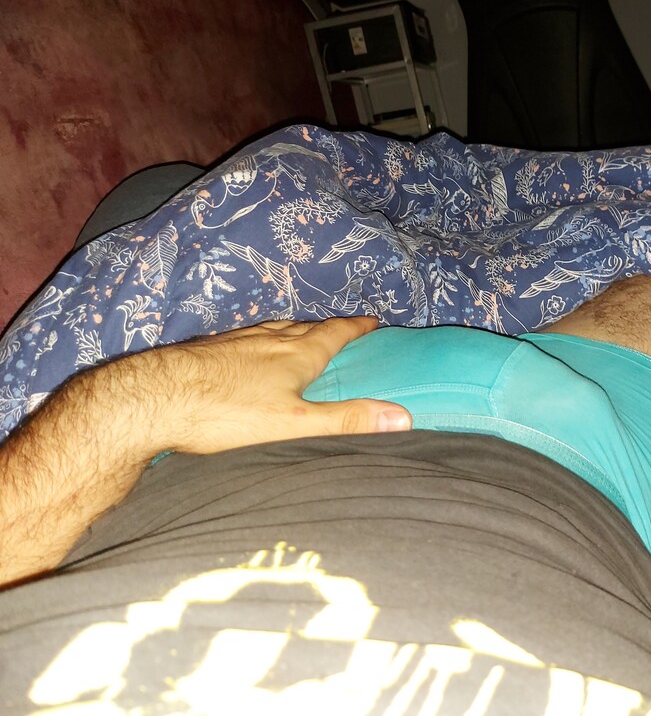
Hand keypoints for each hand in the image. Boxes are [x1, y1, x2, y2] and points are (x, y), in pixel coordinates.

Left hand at [121, 316, 412, 455]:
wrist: (152, 398)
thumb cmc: (227, 414)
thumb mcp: (295, 424)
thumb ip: (347, 421)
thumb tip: (404, 417)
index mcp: (296, 355)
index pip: (335, 334)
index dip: (356, 327)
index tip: (373, 319)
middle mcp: (269, 340)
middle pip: (305, 327)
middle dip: (327, 326)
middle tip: (343, 327)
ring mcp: (235, 342)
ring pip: (273, 329)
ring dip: (293, 329)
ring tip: (300, 333)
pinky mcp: (207, 350)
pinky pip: (245, 338)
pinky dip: (260, 340)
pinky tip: (249, 351)